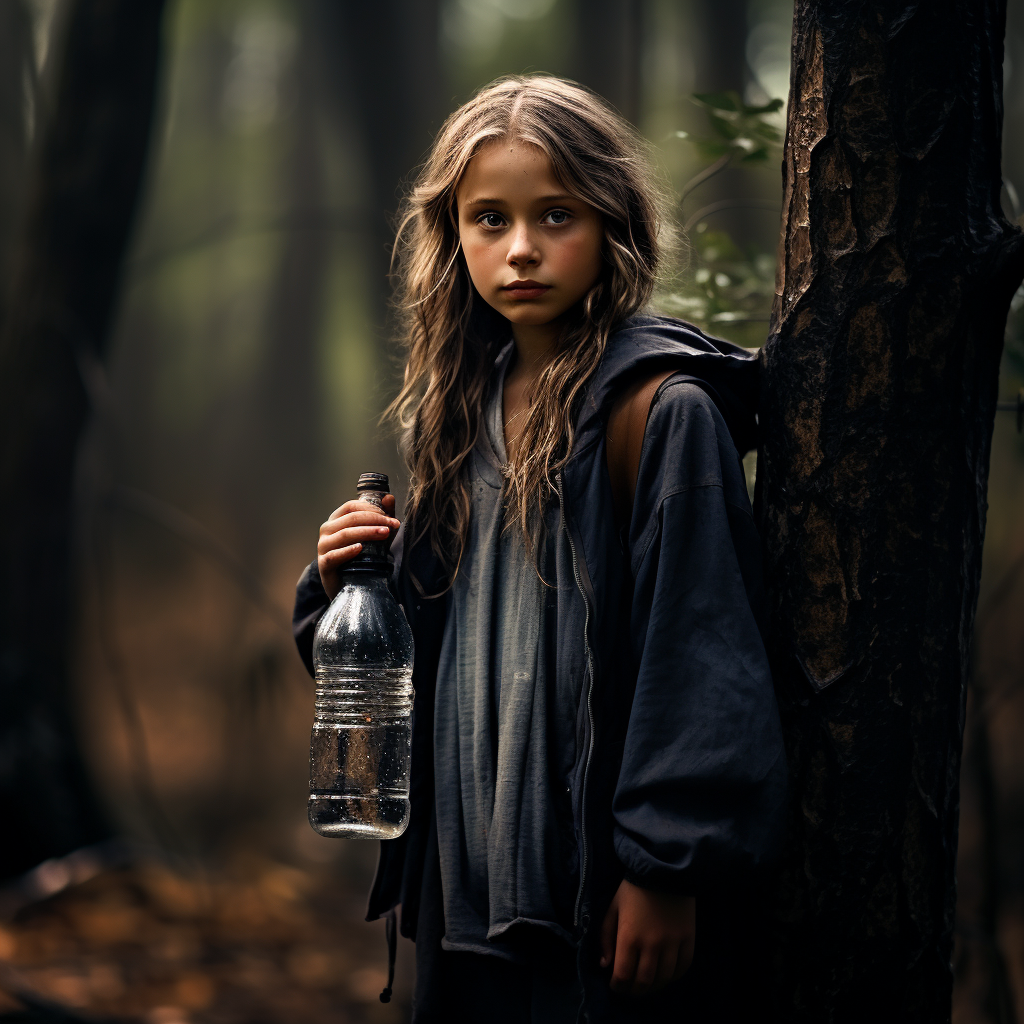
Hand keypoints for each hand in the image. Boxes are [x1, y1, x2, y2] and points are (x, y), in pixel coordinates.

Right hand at [317, 495, 399, 599]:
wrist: (348, 584)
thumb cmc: (361, 556)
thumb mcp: (374, 536)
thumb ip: (382, 516)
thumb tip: (389, 497)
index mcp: (337, 520)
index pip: (351, 506)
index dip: (371, 508)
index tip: (389, 515)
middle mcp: (327, 530)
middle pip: (351, 519)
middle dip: (374, 520)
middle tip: (392, 525)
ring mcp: (323, 547)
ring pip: (344, 534)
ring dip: (366, 532)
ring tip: (384, 533)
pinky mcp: (324, 564)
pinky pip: (334, 555)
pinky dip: (347, 551)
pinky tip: (360, 548)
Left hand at [599, 879, 694, 996]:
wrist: (663, 868)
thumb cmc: (633, 888)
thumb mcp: (613, 908)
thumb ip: (606, 937)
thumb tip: (605, 965)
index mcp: (629, 936)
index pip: (623, 975)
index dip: (618, 986)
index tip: (614, 985)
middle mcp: (652, 944)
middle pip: (644, 981)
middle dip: (634, 990)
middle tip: (629, 989)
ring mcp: (672, 943)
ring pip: (664, 978)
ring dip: (654, 987)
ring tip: (646, 985)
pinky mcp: (688, 938)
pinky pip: (683, 967)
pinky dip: (673, 976)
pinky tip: (666, 975)